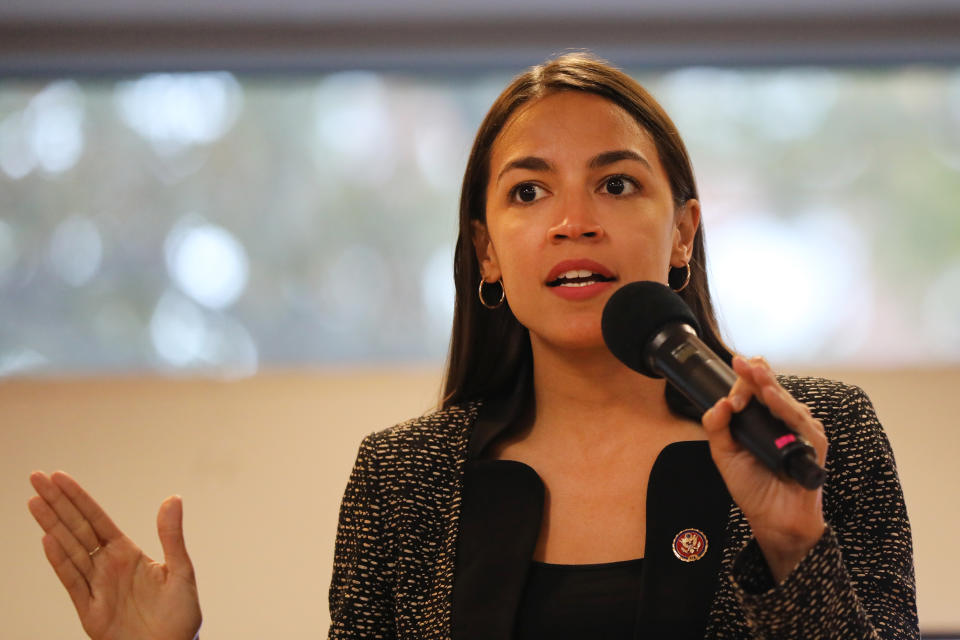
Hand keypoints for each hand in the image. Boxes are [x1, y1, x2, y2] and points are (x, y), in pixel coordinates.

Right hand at [27, 471, 201, 639]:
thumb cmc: (179, 615)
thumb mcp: (181, 570)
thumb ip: (171, 536)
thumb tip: (173, 498)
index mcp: (127, 554)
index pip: (97, 519)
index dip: (78, 498)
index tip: (59, 477)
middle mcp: (107, 566)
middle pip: (77, 528)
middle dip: (57, 503)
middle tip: (36, 477)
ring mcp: (96, 586)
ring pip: (69, 549)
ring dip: (51, 525)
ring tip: (34, 502)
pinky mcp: (90, 610)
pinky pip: (73, 581)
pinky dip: (60, 561)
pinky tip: (48, 539)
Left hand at [701, 356, 827, 583]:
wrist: (771, 519)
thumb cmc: (753, 487)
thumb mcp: (725, 454)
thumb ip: (717, 428)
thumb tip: (719, 403)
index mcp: (764, 419)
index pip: (757, 390)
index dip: (744, 380)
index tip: (732, 371)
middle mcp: (784, 421)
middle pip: (772, 389)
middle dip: (755, 374)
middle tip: (741, 362)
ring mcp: (801, 432)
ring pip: (786, 401)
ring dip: (769, 386)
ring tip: (756, 374)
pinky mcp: (812, 446)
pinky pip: (800, 423)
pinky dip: (785, 409)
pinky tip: (773, 398)